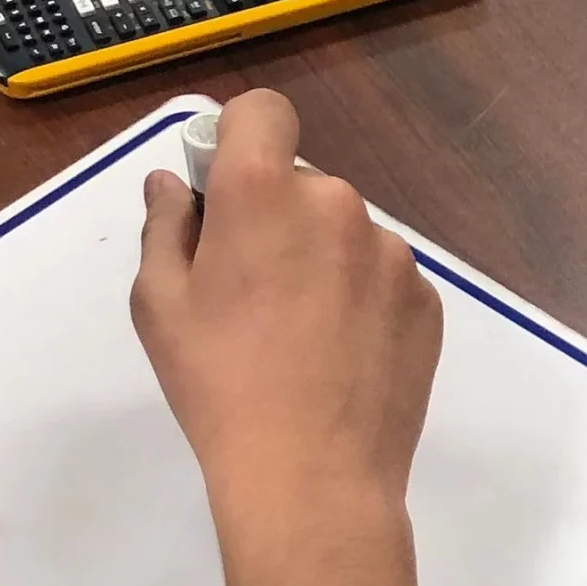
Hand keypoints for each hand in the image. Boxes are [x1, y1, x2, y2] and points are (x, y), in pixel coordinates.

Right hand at [132, 89, 441, 503]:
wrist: (313, 474)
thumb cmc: (218, 385)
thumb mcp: (160, 305)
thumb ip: (166, 227)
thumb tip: (174, 183)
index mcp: (265, 192)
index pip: (264, 111)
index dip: (242, 137)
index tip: (226, 188)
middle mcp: (338, 204)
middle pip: (303, 184)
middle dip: (276, 218)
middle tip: (250, 291)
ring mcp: (392, 253)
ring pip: (346, 233)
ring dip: (323, 261)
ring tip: (299, 336)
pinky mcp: (426, 298)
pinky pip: (383, 277)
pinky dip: (362, 300)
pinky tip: (340, 357)